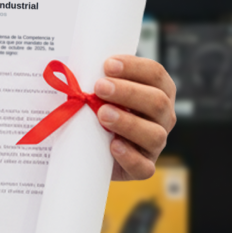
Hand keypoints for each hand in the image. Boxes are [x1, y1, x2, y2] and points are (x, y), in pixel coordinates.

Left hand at [91, 55, 175, 180]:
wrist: (90, 148)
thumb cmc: (95, 109)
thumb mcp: (99, 90)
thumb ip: (94, 76)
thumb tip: (68, 64)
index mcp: (158, 90)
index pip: (155, 74)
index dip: (134, 67)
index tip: (107, 65)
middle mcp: (163, 116)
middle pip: (157, 101)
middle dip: (128, 92)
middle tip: (99, 87)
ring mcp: (156, 144)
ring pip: (155, 134)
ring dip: (128, 122)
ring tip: (102, 115)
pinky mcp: (144, 167)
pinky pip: (144, 167)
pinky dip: (129, 156)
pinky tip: (112, 146)